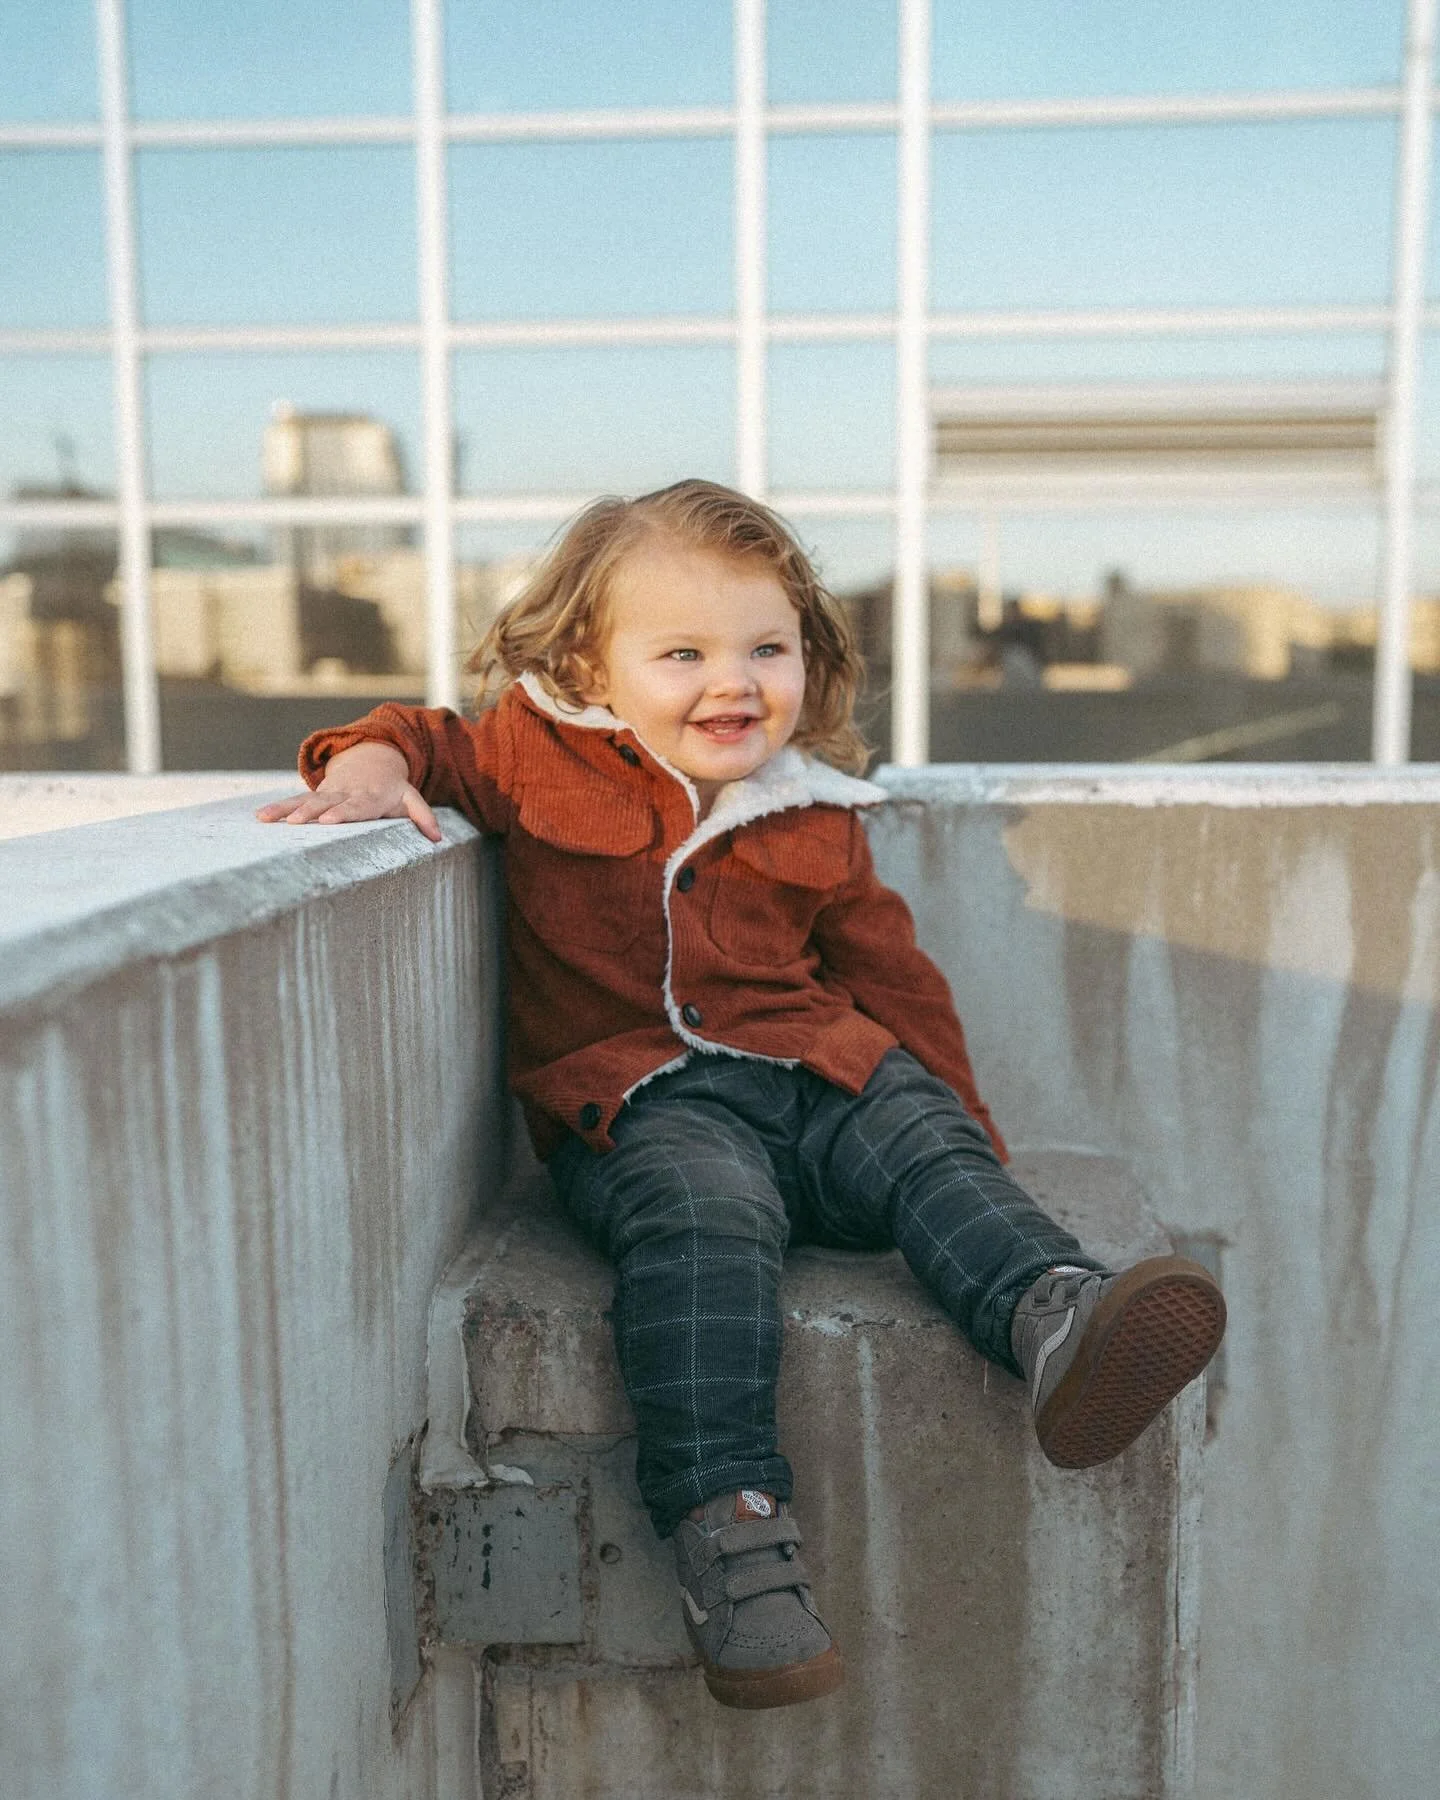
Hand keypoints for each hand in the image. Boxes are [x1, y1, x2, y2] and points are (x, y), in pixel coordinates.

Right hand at [255, 741, 441, 842]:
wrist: (371, 759)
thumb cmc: (392, 788)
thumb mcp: (410, 797)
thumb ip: (423, 816)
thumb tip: (437, 838)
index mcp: (369, 796)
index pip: (356, 806)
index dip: (342, 813)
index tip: (329, 821)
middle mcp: (345, 793)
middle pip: (327, 803)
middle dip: (310, 812)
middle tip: (294, 823)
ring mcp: (328, 793)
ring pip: (306, 800)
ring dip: (287, 810)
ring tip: (268, 819)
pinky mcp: (315, 794)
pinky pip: (294, 800)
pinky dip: (278, 808)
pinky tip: (260, 817)